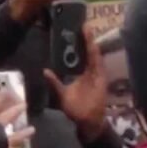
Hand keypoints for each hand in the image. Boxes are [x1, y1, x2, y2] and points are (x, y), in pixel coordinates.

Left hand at [45, 26, 107, 142]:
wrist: (86, 122)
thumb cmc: (75, 109)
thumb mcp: (61, 93)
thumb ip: (55, 81)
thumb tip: (45, 70)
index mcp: (84, 74)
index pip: (82, 55)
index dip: (81, 44)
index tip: (78, 31)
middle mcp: (91, 72)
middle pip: (89, 52)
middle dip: (87, 39)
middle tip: (83, 25)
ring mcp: (97, 75)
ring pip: (93, 55)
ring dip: (91, 43)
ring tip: (87, 29)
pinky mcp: (101, 79)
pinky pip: (97, 64)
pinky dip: (95, 54)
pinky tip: (92, 44)